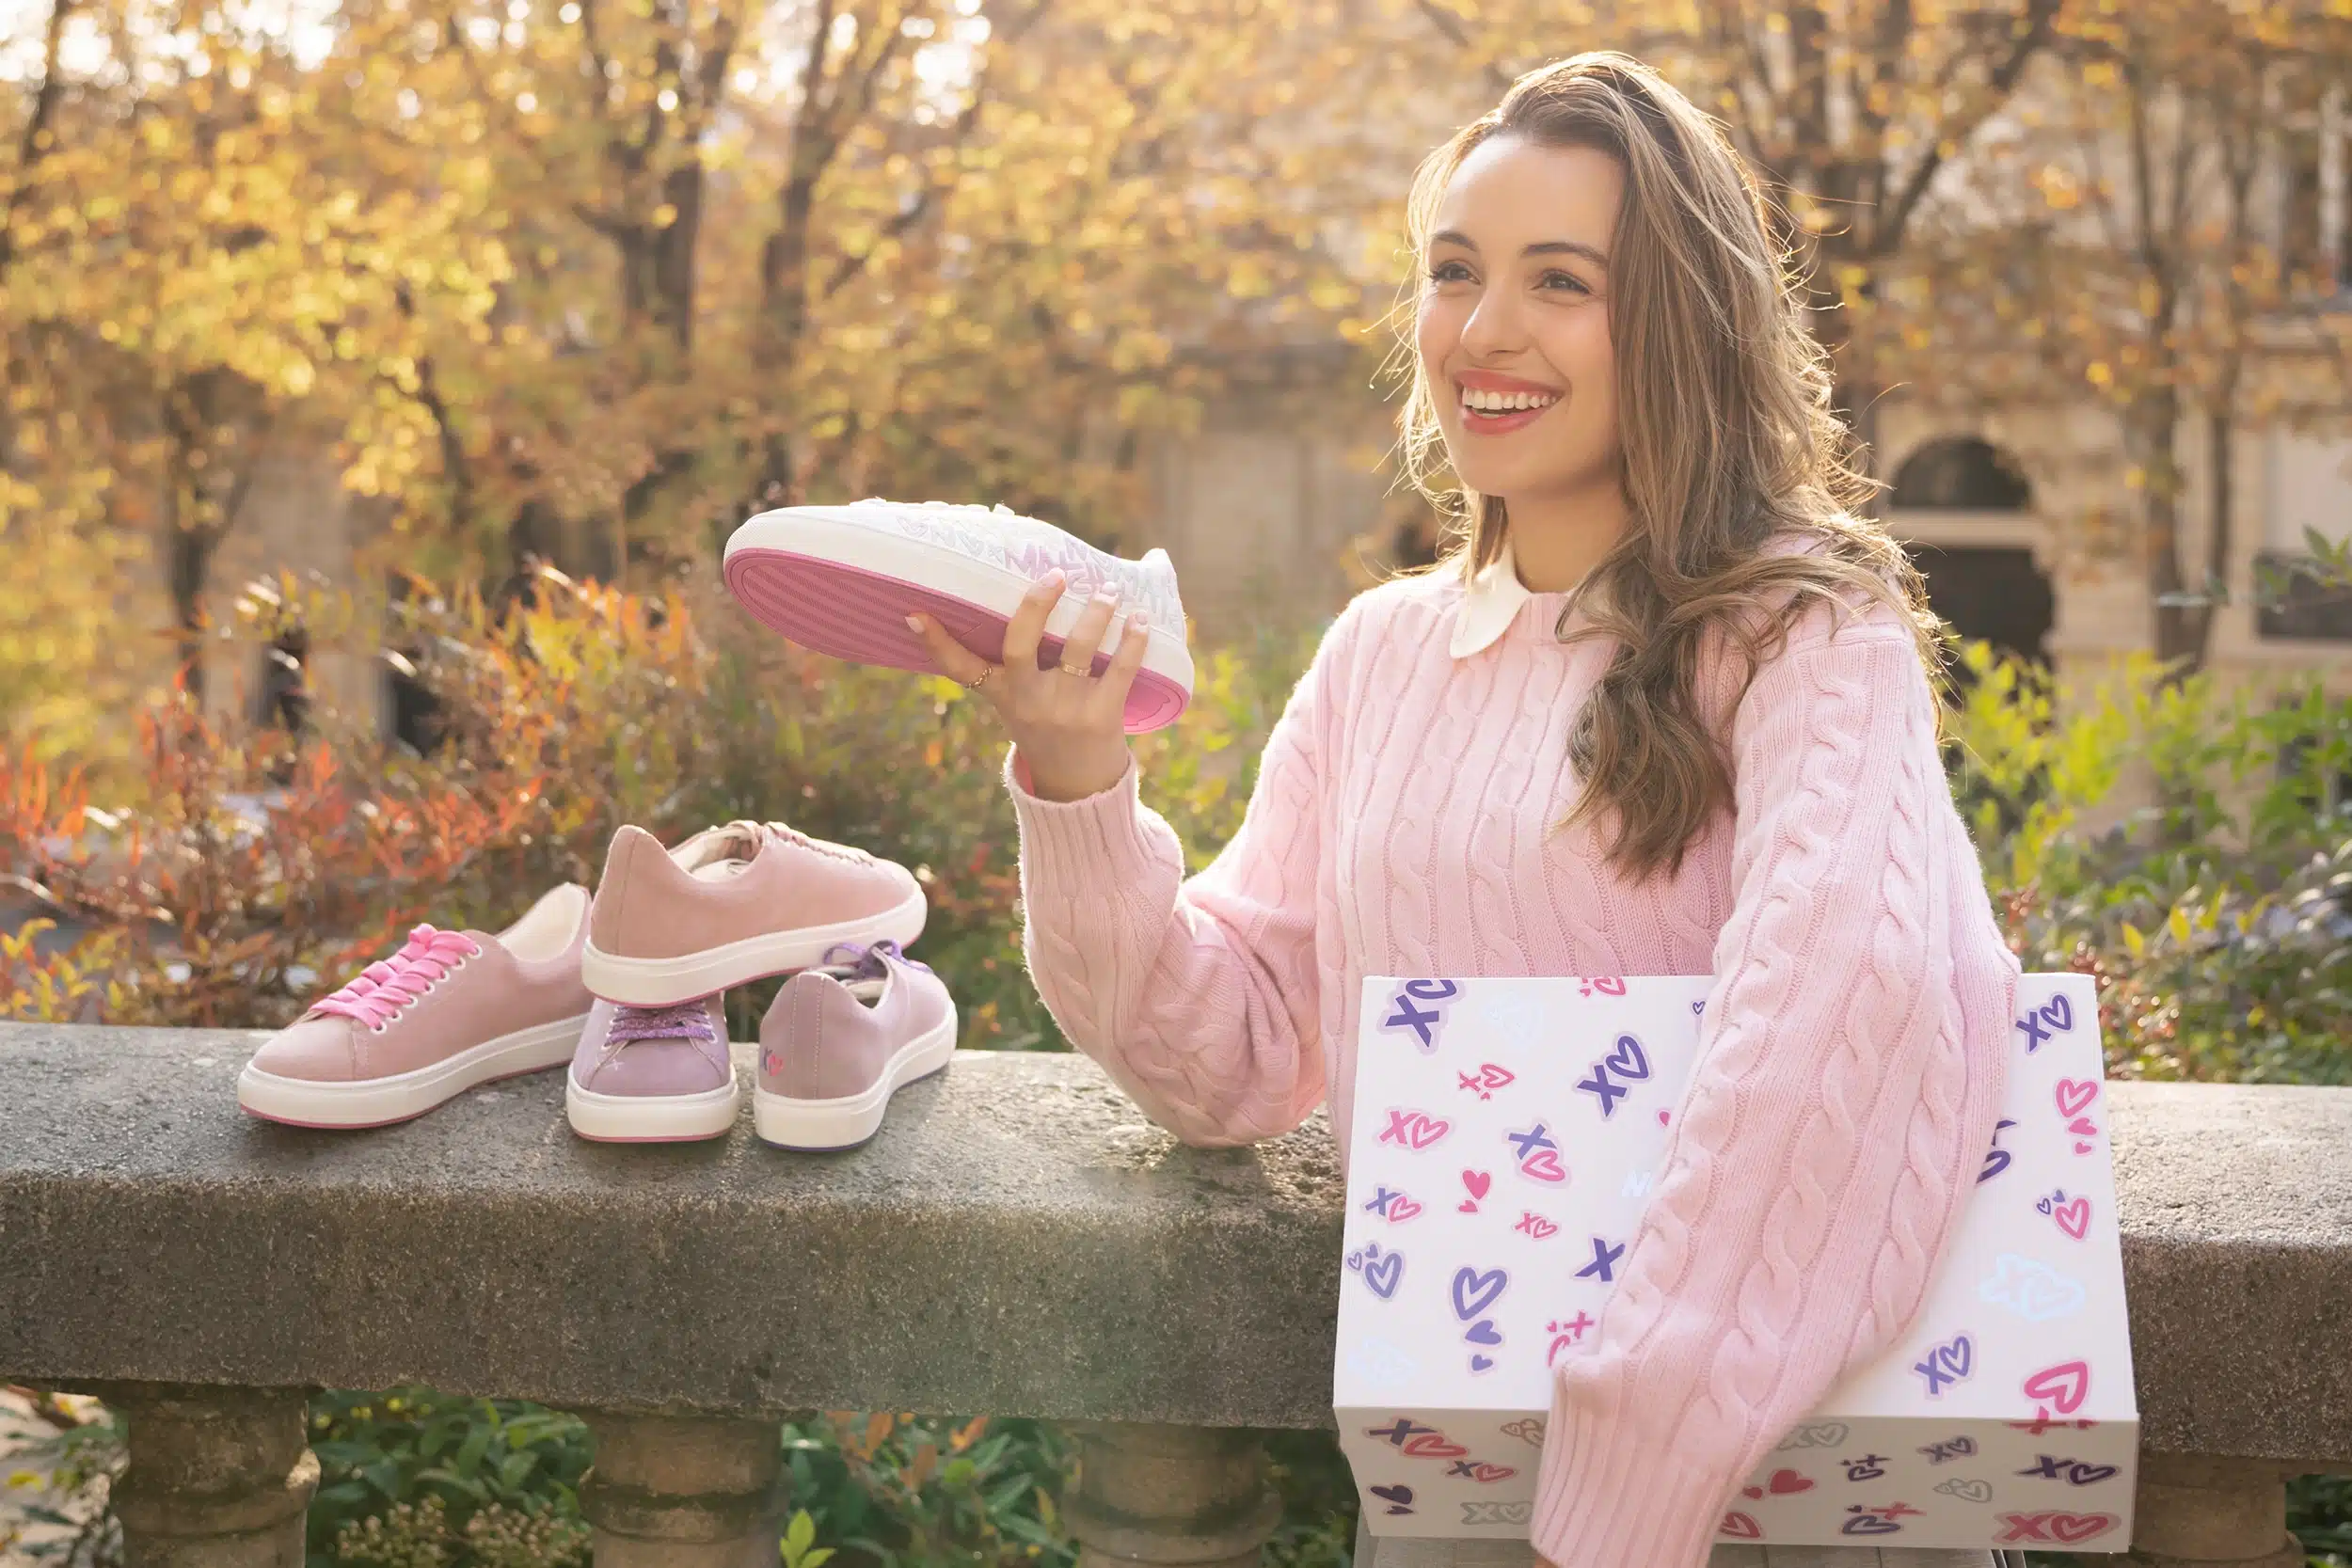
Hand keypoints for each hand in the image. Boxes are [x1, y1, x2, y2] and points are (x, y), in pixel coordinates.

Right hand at [909, 569, 1147, 802]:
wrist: (1078, 788)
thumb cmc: (1046, 730)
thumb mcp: (1015, 706)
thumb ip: (1009, 667)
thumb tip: (1018, 607)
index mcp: (1001, 695)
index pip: (960, 667)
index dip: (937, 643)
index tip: (917, 614)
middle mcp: (1028, 700)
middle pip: (1020, 644)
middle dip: (1036, 605)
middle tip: (1056, 575)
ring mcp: (1065, 709)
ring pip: (1079, 649)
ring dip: (1096, 613)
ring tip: (1107, 591)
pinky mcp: (1101, 717)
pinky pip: (1120, 670)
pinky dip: (1132, 641)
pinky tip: (1139, 620)